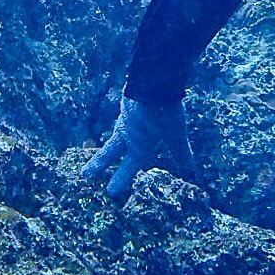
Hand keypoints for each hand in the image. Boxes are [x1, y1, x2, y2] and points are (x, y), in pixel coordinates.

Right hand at [81, 97, 197, 200]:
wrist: (153, 82)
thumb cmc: (163, 112)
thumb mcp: (175, 135)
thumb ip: (180, 152)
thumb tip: (189, 171)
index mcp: (137, 144)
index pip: (129, 166)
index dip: (121, 179)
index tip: (110, 192)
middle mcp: (127, 131)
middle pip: (110, 150)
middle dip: (99, 163)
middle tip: (85, 174)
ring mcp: (126, 114)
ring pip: (119, 130)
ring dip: (115, 138)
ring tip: (116, 138)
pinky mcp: (130, 99)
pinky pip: (127, 112)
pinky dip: (127, 117)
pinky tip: (130, 112)